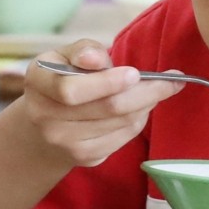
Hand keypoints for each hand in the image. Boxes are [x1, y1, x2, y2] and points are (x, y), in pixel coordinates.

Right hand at [19, 39, 177, 167]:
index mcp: (37, 82)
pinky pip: (123, 137)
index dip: (107, 82)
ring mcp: (65, 143)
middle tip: (171, 80)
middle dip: (146, 92)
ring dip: (147, 104)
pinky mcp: (85, 157)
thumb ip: (84, 51)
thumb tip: (98, 60)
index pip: (71, 89)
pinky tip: (141, 107)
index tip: (135, 73)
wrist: (41, 128)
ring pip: (121, 122)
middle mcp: (45, 117)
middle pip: (106, 108)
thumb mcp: (64, 56)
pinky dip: (139, 119)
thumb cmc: (60, 79)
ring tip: (158, 89)